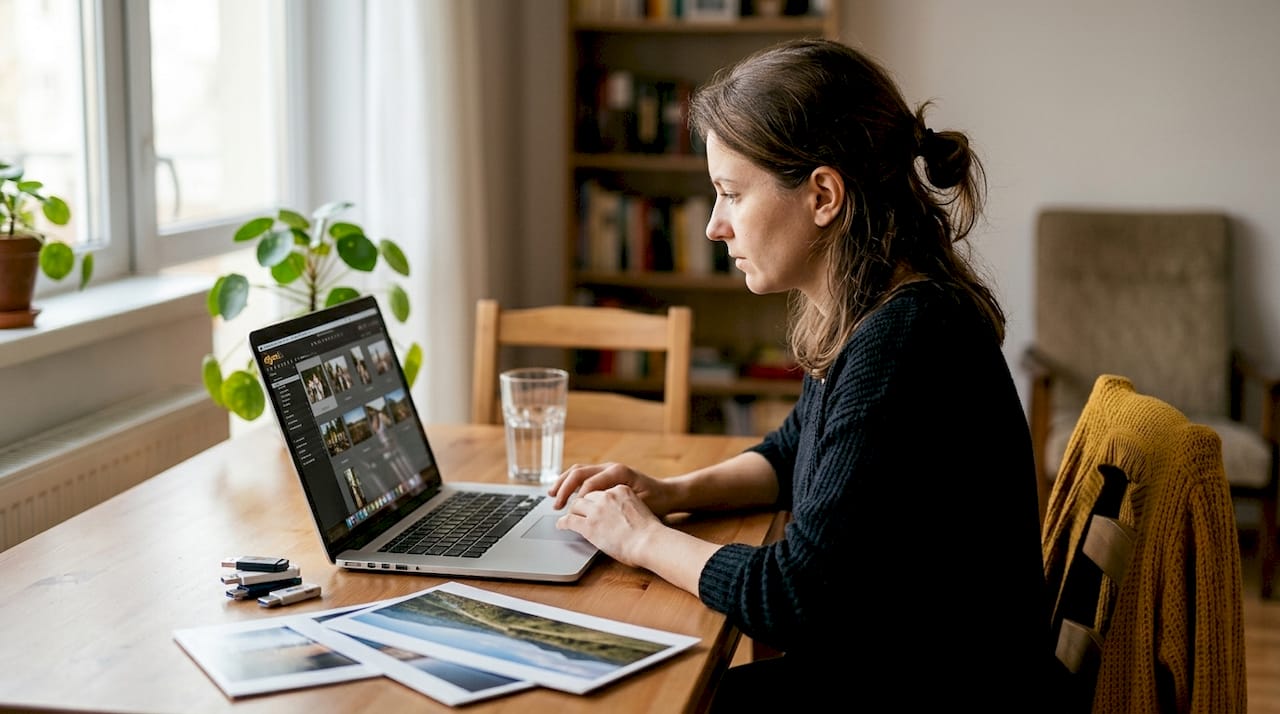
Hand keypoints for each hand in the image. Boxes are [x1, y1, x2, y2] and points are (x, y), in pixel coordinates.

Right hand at [548, 462, 674, 514]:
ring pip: (579, 471)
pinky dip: (571, 483)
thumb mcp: (639, 505)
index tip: (569, 513)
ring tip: (552, 495)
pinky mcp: (606, 475)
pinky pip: (584, 475)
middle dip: (564, 487)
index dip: (576, 499)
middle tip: (554, 503)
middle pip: (579, 472)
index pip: (588, 483)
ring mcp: (608, 469)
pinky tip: (565, 494)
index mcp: (618, 472)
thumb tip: (595, 510)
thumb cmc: (657, 502)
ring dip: (564, 482)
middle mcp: (611, 467)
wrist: (668, 495)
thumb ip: (617, 506)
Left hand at [556, 484, 663, 567]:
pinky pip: (570, 520)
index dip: (594, 497)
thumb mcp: (640, 509)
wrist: (649, 542)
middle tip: (573, 506)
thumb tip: (620, 516)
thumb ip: (626, 507)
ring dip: (571, 510)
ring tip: (566, 515)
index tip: (590, 501)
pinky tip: (561, 525)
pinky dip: (563, 522)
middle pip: (586, 494)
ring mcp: (596, 510)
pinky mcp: (589, 525)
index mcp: (621, 490)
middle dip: (580, 501)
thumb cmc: (650, 532)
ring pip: (576, 505)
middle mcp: (607, 496)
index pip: (601, 489)